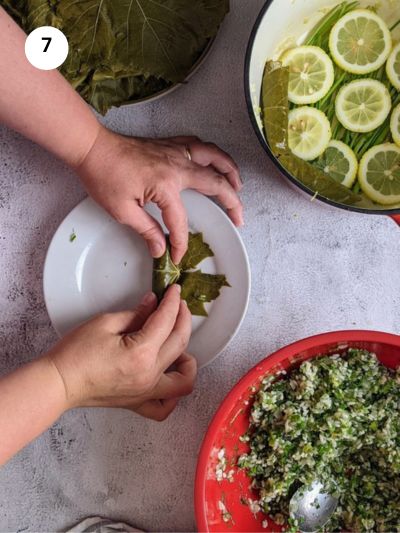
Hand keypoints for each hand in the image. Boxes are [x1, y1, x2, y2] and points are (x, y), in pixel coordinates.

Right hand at [46, 285, 196, 420]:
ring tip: (177, 343)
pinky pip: (166, 405)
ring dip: (188, 359)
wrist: (58, 383)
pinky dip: (174, 393)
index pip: (166, 321)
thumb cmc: (74, 354)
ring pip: (184, 380)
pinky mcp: (138, 403)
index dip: (172, 301)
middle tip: (178, 306)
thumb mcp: (105, 323)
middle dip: (183, 318)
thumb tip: (152, 303)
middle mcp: (148, 376)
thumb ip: (135, 313)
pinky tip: (169, 376)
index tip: (174, 291)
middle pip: (180, 343)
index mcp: (141, 353)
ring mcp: (145, 392)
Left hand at [76, 127, 242, 262]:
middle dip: (232, 202)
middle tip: (240, 218)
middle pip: (215, 183)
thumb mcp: (122, 211)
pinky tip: (215, 163)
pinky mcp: (170, 144)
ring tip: (239, 187)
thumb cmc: (103, 176)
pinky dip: (213, 155)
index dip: (180, 242)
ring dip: (231, 172)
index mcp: (165, 185)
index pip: (180, 221)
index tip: (177, 255)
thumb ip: (146, 230)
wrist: (92, 147)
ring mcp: (176, 151)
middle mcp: (177, 165)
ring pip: (215, 157)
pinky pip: (200, 146)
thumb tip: (160, 249)